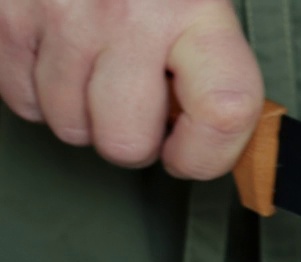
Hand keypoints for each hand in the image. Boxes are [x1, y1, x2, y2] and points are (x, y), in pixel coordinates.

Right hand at [0, 0, 263, 178]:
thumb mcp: (199, 5)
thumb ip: (217, 70)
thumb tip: (223, 139)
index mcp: (195, 9)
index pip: (224, 110)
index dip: (208, 154)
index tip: (193, 151)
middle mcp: (129, 13)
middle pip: (125, 142)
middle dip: (133, 138)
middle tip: (138, 106)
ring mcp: (61, 15)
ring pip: (69, 127)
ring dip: (83, 113)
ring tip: (98, 69)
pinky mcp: (6, 15)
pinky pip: (22, 101)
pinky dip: (40, 92)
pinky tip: (62, 58)